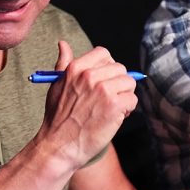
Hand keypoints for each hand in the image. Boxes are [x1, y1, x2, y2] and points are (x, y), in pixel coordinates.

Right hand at [37, 41, 137, 170]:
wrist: (58, 146)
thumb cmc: (57, 118)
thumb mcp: (56, 85)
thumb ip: (64, 63)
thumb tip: (63, 44)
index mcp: (76, 68)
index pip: (104, 54)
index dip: (108, 67)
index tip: (104, 80)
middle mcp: (89, 76)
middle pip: (120, 68)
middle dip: (118, 84)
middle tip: (108, 99)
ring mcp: (103, 90)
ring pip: (129, 83)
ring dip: (124, 96)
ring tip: (112, 108)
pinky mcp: (114, 105)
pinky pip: (132, 99)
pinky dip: (127, 110)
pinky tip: (115, 118)